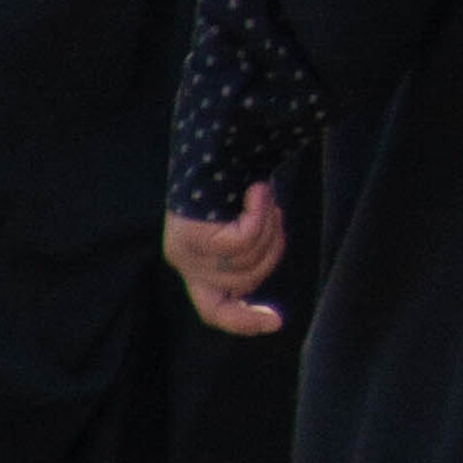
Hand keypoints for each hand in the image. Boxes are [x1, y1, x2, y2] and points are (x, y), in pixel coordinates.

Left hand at [165, 182, 286, 337]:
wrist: (214, 140)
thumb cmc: (232, 179)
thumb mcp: (241, 225)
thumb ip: (245, 254)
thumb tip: (257, 295)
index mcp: (196, 266)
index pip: (215, 311)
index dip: (244, 322)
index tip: (276, 321)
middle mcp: (186, 264)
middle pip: (248, 279)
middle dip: (272, 245)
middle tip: (274, 212)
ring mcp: (185, 253)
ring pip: (248, 260)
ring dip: (267, 226)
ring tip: (260, 195)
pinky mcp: (191, 238)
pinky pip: (242, 241)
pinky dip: (259, 214)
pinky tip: (258, 190)